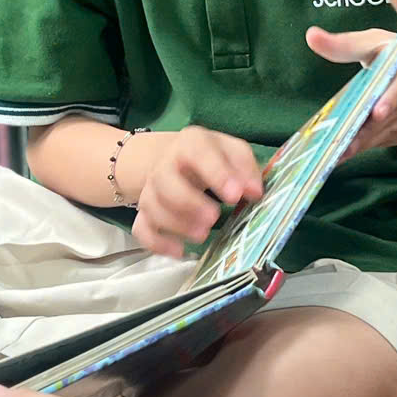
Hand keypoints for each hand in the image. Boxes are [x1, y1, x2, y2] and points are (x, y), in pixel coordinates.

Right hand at [131, 125, 261, 258]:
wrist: (174, 159)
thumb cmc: (211, 158)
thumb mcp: (232, 151)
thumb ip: (245, 167)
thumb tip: (254, 192)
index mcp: (190, 144)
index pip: (198, 153)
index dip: (216, 174)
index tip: (235, 196)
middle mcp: (165, 165)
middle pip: (165, 181)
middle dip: (188, 202)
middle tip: (213, 218)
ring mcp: (151, 190)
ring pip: (151, 207)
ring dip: (176, 224)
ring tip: (202, 236)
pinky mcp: (145, 212)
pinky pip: (141, 229)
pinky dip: (157, 243)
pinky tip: (178, 251)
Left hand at [308, 28, 396, 153]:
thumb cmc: (396, 54)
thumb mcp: (374, 43)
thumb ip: (345, 44)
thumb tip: (312, 36)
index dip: (392, 96)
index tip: (376, 113)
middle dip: (371, 126)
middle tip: (345, 141)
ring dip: (370, 140)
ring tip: (343, 150)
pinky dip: (374, 143)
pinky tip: (354, 149)